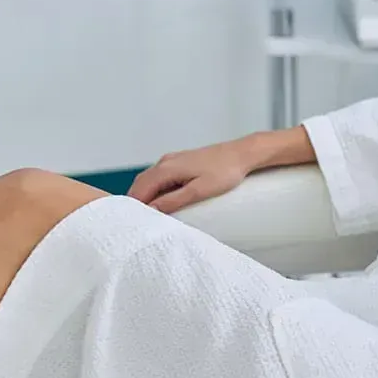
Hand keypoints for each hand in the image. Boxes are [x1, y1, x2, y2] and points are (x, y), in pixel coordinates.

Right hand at [127, 140, 254, 212]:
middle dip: (137, 203)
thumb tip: (152, 209)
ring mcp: (172, 160)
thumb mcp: (199, 190)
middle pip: (140, 185)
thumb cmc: (225, 171)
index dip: (135, 208)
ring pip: (149, 180)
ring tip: (151, 215)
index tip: (136, 224)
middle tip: (140, 223)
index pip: (139, 191)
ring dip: (146, 196)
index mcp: (166, 168)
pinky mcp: (180, 161)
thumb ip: (174, 200)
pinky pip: (160, 177)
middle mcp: (165, 162)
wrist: (242, 153)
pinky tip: (163, 201)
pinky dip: (156, 189)